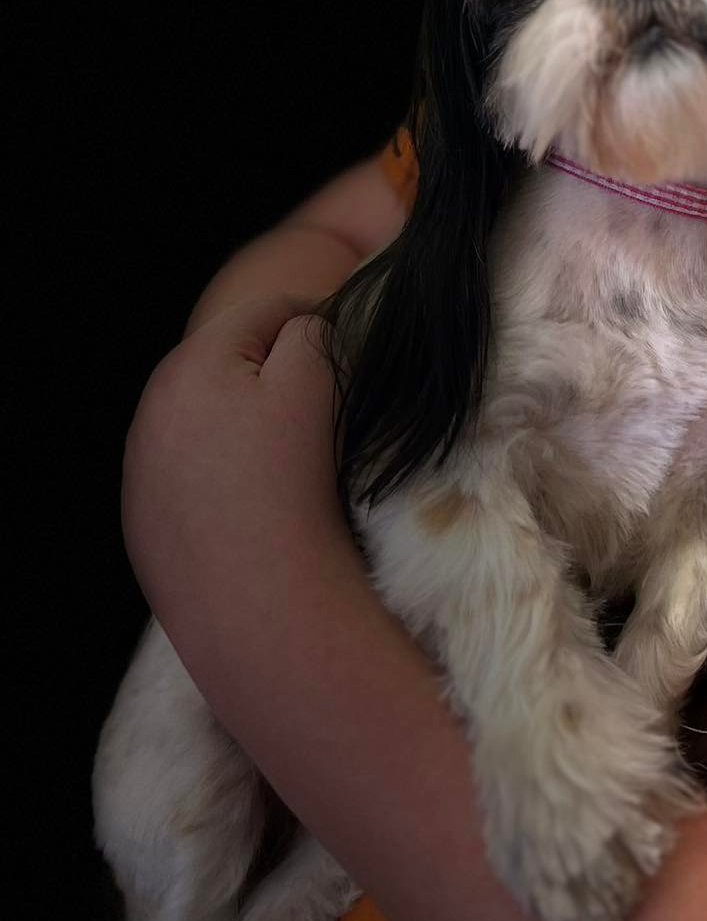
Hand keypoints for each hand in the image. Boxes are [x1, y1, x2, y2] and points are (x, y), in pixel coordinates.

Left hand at [121, 293, 349, 629]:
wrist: (257, 610)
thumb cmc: (294, 486)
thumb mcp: (317, 384)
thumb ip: (314, 332)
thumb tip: (305, 327)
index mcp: (188, 365)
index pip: (266, 311)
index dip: (318, 321)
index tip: (350, 357)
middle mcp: (150, 412)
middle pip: (228, 362)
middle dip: (275, 372)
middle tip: (322, 413)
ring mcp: (141, 473)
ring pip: (208, 417)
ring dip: (246, 421)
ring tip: (291, 462)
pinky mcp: (145, 525)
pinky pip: (193, 473)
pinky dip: (225, 473)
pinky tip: (257, 504)